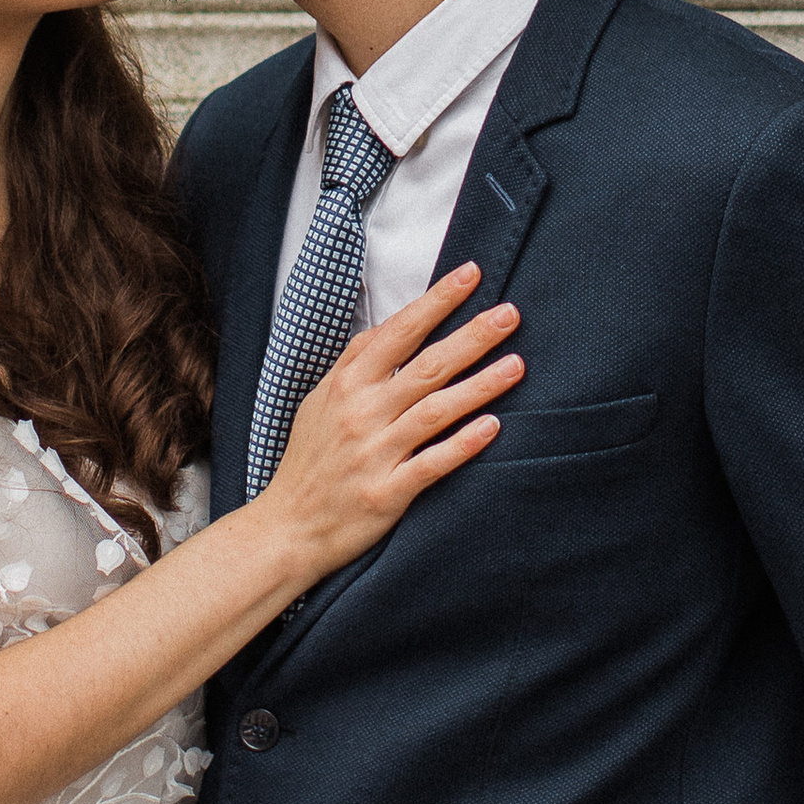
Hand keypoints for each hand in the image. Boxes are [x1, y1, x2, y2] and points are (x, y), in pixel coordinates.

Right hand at [258, 264, 521, 585]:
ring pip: (435, 410)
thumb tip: (388, 326)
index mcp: (346, 385)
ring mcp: (374, 453)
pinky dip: (462, 444)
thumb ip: (354, 364)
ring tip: (517, 365)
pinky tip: (493, 426)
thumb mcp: (319, 401)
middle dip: (471, 336)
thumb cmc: (309, 461)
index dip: (436, 302)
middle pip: (426, 366)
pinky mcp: (386, 493)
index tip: (471, 275)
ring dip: (479, 385)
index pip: (398, 331)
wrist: (286, 527)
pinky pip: (431, 464)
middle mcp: (361, 413)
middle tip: (510, 313)